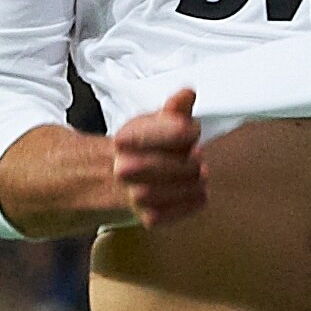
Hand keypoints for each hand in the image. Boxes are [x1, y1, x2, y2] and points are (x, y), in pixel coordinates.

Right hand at [112, 88, 208, 227]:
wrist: (113, 183)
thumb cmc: (139, 149)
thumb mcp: (152, 122)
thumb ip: (173, 109)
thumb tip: (187, 93)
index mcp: (127, 139)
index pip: (180, 132)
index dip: (191, 131)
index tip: (186, 131)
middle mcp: (127, 169)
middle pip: (191, 160)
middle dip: (194, 156)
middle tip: (189, 154)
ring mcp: (138, 197)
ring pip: (195, 183)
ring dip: (198, 177)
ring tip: (189, 172)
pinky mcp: (151, 218)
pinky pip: (192, 204)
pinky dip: (197, 195)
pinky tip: (189, 188)